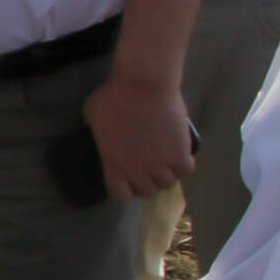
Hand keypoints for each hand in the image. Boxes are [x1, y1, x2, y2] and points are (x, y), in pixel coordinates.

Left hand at [83, 69, 195, 201]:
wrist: (144, 84)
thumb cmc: (115, 96)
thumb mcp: (93, 114)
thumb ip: (96, 129)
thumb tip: (98, 128)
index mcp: (114, 165)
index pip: (121, 195)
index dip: (125, 189)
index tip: (127, 180)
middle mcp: (138, 171)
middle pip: (148, 192)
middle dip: (147, 181)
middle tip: (147, 167)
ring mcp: (161, 163)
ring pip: (168, 183)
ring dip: (166, 174)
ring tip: (165, 162)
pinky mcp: (181, 152)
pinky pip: (187, 170)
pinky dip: (184, 165)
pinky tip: (180, 156)